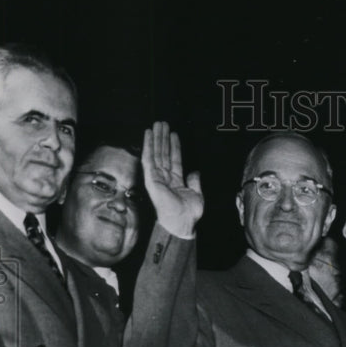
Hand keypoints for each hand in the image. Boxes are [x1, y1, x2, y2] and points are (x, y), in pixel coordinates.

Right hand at [142, 121, 203, 237]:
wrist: (182, 223)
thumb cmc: (189, 214)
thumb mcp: (197, 194)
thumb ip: (195, 181)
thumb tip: (195, 171)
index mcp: (175, 181)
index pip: (174, 159)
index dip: (174, 146)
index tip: (174, 134)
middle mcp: (164, 178)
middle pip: (163, 154)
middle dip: (163, 138)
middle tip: (162, 123)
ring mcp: (156, 178)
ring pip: (156, 153)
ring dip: (156, 138)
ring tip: (157, 124)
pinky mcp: (151, 179)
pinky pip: (149, 159)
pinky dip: (148, 146)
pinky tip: (148, 134)